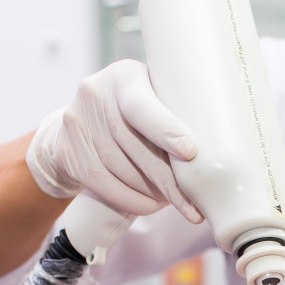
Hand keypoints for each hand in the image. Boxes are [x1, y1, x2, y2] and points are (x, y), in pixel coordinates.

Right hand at [26, 59, 203, 222]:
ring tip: (174, 202)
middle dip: (169, 181)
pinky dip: (133, 201)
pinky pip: (106, 186)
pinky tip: (151, 206)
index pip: (143, 106)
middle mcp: (96, 94)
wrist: (78, 122)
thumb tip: (216, 153)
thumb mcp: (153, 98)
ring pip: (123, 172)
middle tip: (194, 205)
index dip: (166, 130)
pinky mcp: (68, 151)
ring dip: (154, 194)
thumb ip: (175, 113)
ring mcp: (77, 123)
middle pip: (137, 148)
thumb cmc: (134, 113)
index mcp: (125, 77)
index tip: (190, 152)